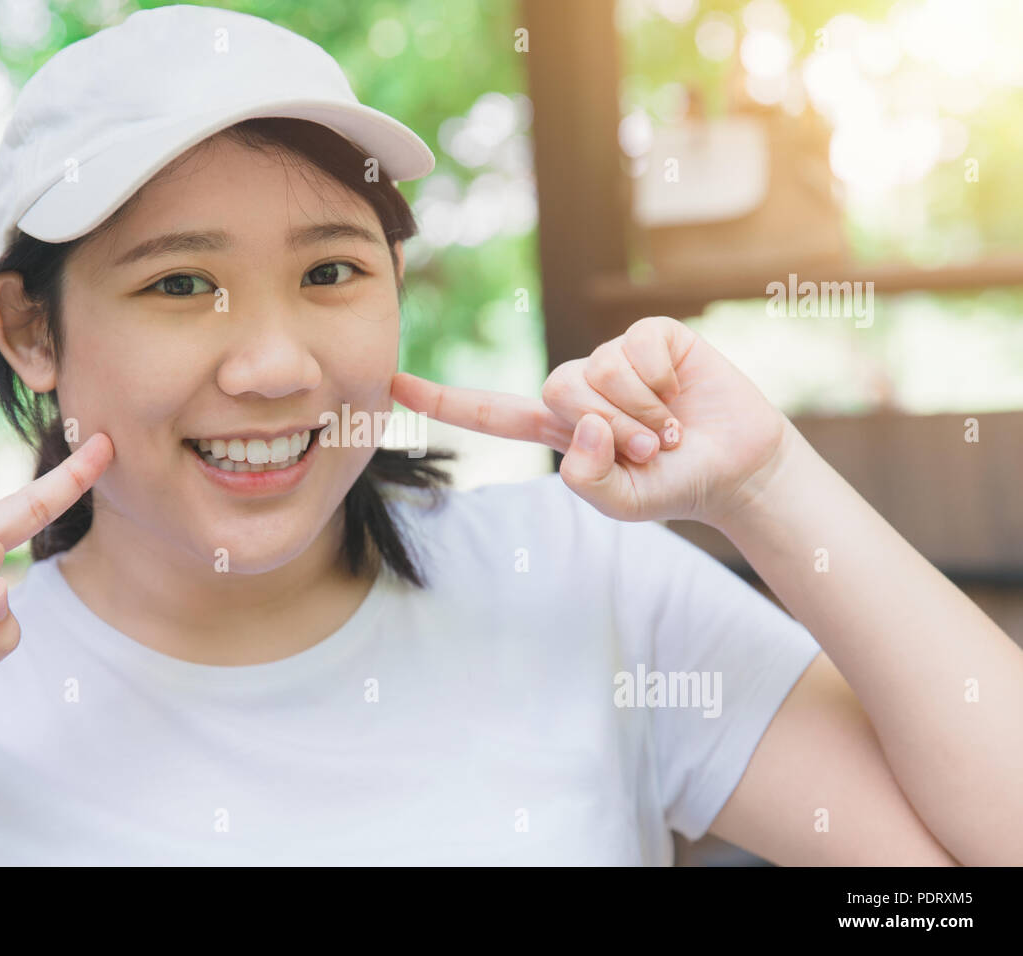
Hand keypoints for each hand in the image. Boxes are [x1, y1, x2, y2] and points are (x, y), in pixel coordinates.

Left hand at [391, 316, 791, 524]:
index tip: (393, 384)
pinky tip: (682, 394)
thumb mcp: (624, 502)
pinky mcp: (652, 335)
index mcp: (560, 428)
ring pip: (600, 370)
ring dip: (641, 411)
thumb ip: (590, 481)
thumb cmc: (673, 484)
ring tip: (668, 430)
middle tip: (647, 449)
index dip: (444, 401)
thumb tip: (583, 424)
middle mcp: (580, 387)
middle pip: (557, 389)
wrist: (737, 467)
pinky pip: (638, 348)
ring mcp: (615, 357)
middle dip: (610, 427)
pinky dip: (663, 381)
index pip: (492, 413)